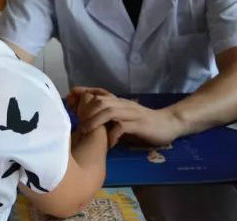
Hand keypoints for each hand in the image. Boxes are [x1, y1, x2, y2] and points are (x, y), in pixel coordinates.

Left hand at [69, 87, 183, 146]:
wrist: (168, 124)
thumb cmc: (143, 123)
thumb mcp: (123, 117)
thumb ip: (108, 117)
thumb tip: (87, 120)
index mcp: (118, 102)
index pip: (97, 93)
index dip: (82, 95)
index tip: (68, 100)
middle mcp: (122, 104)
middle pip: (99, 100)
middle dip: (84, 108)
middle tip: (74, 120)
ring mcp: (131, 113)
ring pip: (108, 111)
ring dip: (94, 120)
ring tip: (85, 131)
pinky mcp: (139, 124)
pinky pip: (122, 127)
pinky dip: (112, 135)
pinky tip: (108, 144)